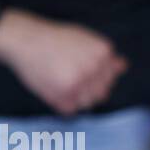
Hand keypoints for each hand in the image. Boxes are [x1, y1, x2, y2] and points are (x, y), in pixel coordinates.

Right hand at [0, 9, 127, 114]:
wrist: (26, 40)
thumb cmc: (56, 40)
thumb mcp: (86, 40)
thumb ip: (106, 56)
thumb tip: (123, 67)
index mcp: (103, 53)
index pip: (111, 78)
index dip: (95, 78)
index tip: (78, 71)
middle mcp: (95, 68)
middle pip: (101, 93)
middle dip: (87, 90)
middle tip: (67, 78)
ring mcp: (80, 82)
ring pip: (87, 103)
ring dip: (75, 99)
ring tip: (59, 82)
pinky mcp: (63, 94)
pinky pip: (70, 110)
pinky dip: (61, 104)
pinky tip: (52, 88)